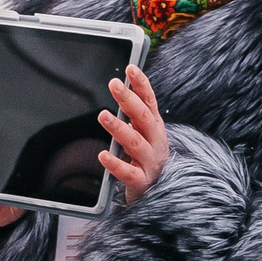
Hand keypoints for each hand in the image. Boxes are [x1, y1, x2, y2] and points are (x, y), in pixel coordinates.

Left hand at [98, 65, 168, 202]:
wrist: (159, 192)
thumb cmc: (145, 157)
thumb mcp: (142, 133)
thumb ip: (132, 114)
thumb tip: (119, 88)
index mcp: (155, 127)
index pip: (150, 101)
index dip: (142, 84)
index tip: (130, 68)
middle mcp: (156, 142)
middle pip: (144, 118)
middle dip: (129, 100)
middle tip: (114, 85)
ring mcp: (150, 162)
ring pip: (135, 143)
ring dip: (119, 128)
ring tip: (103, 116)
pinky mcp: (142, 181)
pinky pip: (128, 173)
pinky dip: (115, 164)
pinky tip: (102, 155)